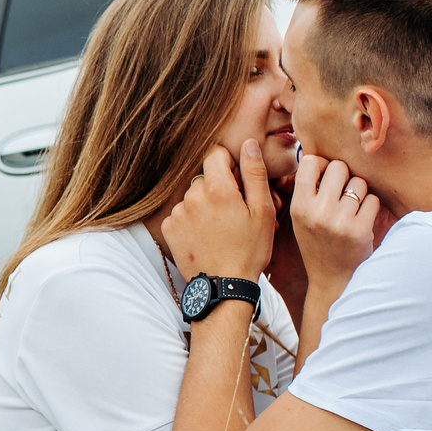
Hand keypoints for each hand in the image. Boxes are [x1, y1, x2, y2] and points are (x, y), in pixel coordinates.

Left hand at [160, 141, 276, 285]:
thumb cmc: (249, 249)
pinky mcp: (169, 228)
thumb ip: (255, 173)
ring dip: (204, 205)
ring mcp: (177, 212)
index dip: (229, 165)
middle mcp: (192, 195)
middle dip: (218, 187)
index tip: (238, 183)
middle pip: (204, 177)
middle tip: (234, 211)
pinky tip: (205, 236)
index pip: (216, 154)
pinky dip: (191, 220)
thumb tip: (249, 144)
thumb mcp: (263, 210)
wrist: (225, 286)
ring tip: (221, 228)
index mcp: (217, 187)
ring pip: (193, 196)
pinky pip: (181, 214)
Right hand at [288, 153, 382, 289]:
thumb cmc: (317, 243)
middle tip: (342, 194)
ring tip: (351, 210)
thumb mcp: (301, 218)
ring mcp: (339, 221)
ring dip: (359, 192)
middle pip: (338, 167)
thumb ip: (307, 190)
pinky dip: (370, 207)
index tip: (325, 177)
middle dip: (344, 177)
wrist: (331, 280)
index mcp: (299, 206)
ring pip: (359, 182)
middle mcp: (317, 212)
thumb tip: (317, 157)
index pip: (310, 162)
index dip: (321, 165)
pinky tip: (361, 220)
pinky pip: (372, 200)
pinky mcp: (360, 230)